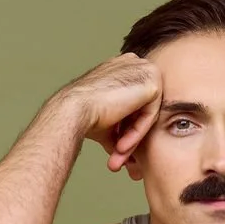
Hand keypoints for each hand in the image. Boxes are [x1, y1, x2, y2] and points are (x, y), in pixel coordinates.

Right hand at [51, 53, 162, 170]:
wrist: (73, 111)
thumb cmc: (84, 116)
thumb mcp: (107, 122)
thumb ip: (121, 128)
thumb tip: (125, 149)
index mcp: (123, 67)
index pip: (135, 104)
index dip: (126, 130)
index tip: (118, 151)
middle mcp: (134, 63)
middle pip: (142, 110)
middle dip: (132, 138)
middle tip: (122, 160)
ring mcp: (143, 69)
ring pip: (146, 114)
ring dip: (133, 139)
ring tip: (118, 157)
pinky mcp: (152, 81)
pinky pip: (151, 115)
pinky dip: (137, 133)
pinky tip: (121, 146)